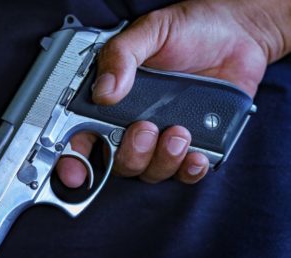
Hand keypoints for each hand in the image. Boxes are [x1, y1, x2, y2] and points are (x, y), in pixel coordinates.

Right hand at [58, 0, 288, 185]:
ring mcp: (163, 137)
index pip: (83, 136)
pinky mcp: (194, 144)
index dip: (75, 160)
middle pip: (117, 162)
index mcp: (113, 99)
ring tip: (179, 132)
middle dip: (130, 155)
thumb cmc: (190, 29)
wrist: (237, 33)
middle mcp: (133, 123)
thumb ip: (121, 56)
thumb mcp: (150, 32)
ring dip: (162, 160)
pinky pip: (184, 173)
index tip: (76, 173)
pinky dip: (189, 170)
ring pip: (149, 172)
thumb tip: (104, 90)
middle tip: (145, 128)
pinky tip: (196, 154)